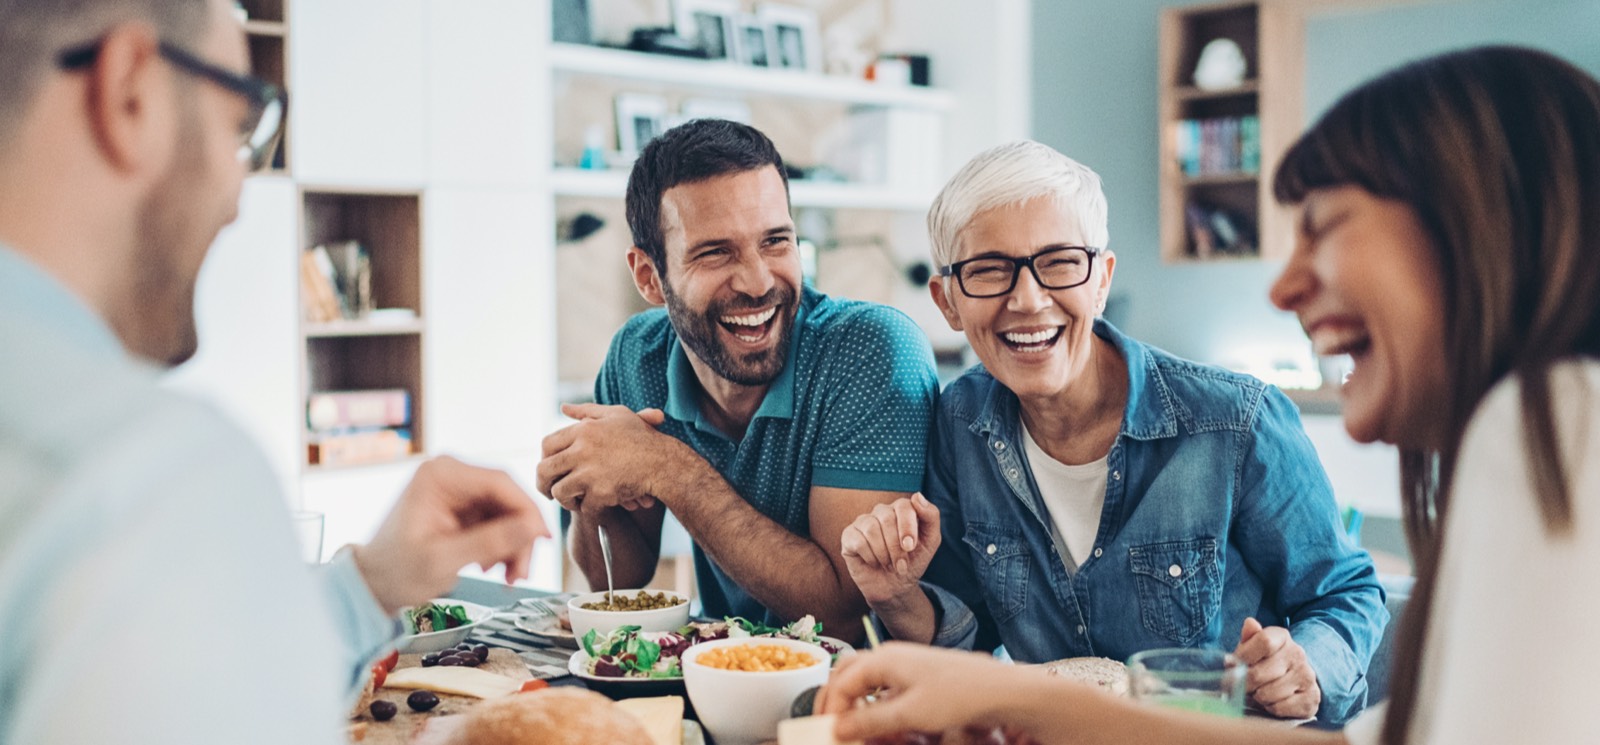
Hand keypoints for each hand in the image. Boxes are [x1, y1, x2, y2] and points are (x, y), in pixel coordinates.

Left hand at [354, 456, 550, 614]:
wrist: (373, 583)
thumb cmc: (396, 571)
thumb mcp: (443, 560)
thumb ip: (489, 542)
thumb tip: (533, 528)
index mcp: (440, 476)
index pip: (499, 483)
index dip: (527, 511)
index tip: (542, 539)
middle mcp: (450, 475)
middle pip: (506, 498)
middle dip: (520, 536)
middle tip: (522, 572)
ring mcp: (457, 490)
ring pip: (506, 512)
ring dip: (513, 545)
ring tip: (509, 577)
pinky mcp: (462, 507)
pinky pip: (497, 521)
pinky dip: (502, 545)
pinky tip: (494, 567)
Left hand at [536, 404, 679, 513]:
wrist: (664, 462)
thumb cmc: (642, 438)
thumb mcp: (616, 415)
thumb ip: (587, 411)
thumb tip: (563, 407)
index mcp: (584, 430)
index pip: (547, 444)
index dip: (544, 458)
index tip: (549, 468)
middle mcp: (582, 450)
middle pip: (545, 470)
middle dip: (543, 484)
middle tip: (549, 492)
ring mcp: (590, 472)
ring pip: (559, 492)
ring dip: (564, 499)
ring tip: (572, 500)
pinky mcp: (600, 493)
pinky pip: (583, 506)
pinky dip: (589, 508)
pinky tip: (596, 504)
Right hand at [817, 643, 1032, 741]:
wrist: (997, 688)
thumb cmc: (956, 695)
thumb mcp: (909, 714)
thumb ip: (869, 721)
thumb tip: (837, 728)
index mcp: (882, 659)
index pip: (841, 682)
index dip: (831, 709)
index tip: (828, 733)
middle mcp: (889, 656)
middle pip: (847, 673)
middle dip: (834, 699)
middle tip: (827, 725)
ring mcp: (903, 663)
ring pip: (864, 679)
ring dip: (853, 701)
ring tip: (851, 725)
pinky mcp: (916, 674)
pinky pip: (883, 686)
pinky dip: (873, 703)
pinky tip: (879, 721)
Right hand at [840, 494, 940, 607]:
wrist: (895, 587)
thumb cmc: (913, 561)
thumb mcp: (931, 541)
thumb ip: (931, 516)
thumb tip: (918, 496)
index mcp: (901, 509)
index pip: (903, 505)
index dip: (907, 527)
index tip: (910, 547)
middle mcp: (881, 512)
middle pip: (887, 518)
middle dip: (896, 546)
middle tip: (901, 563)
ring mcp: (863, 522)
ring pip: (872, 529)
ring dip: (884, 554)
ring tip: (889, 564)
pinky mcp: (849, 536)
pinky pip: (858, 541)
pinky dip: (870, 557)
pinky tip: (874, 562)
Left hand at [1234, 617, 1320, 718]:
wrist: (1294, 678)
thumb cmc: (1265, 661)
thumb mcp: (1253, 647)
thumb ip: (1248, 637)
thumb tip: (1250, 623)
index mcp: (1282, 637)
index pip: (1263, 642)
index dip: (1243, 657)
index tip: (1232, 666)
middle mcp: (1298, 654)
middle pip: (1259, 673)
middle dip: (1244, 684)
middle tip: (1241, 686)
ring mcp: (1307, 676)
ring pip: (1267, 694)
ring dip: (1256, 697)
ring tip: (1257, 692)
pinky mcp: (1311, 698)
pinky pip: (1279, 708)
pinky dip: (1270, 708)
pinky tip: (1272, 701)